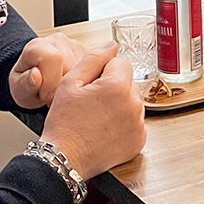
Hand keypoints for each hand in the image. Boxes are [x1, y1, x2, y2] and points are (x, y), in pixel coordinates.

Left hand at [8, 33, 86, 108]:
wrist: (35, 81)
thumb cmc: (27, 84)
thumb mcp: (19, 89)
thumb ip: (25, 84)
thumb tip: (36, 76)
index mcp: (38, 46)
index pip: (53, 57)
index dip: (51, 81)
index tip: (46, 95)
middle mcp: (58, 42)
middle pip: (72, 65)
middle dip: (66, 87)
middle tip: (55, 97)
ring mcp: (76, 48)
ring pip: (88, 69)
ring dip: (77, 87)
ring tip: (62, 92)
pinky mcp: (89, 56)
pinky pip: (95, 72)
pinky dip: (86, 84)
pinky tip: (74, 89)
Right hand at [37, 41, 145, 180]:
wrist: (64, 158)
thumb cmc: (64, 123)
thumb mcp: (70, 82)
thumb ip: (94, 58)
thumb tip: (112, 45)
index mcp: (117, 86)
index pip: (120, 63)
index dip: (103, 72)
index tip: (91, 86)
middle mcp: (133, 103)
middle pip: (128, 82)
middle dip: (113, 87)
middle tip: (92, 104)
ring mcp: (138, 123)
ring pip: (133, 101)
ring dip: (120, 104)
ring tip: (98, 118)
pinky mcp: (139, 140)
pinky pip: (135, 121)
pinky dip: (124, 123)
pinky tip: (106, 129)